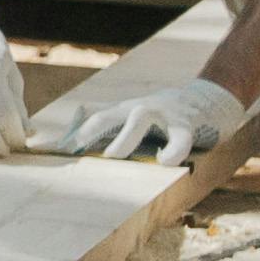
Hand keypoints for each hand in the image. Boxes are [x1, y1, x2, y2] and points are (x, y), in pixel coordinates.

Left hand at [33, 72, 249, 164]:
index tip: (49, 152)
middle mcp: (138, 109)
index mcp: (123, 112)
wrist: (210, 97)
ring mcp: (163, 113)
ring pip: (139, 119)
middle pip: (108, 116)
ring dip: (125, 138)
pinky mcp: (188, 124)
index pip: (91, 121)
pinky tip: (164, 162)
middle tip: (70, 151)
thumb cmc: (165, 117)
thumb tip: (71, 145)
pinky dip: (171, 150)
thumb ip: (109, 131)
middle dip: (87, 132)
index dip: (70, 135)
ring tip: (113, 156)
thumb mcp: (134, 119)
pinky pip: (179, 138)